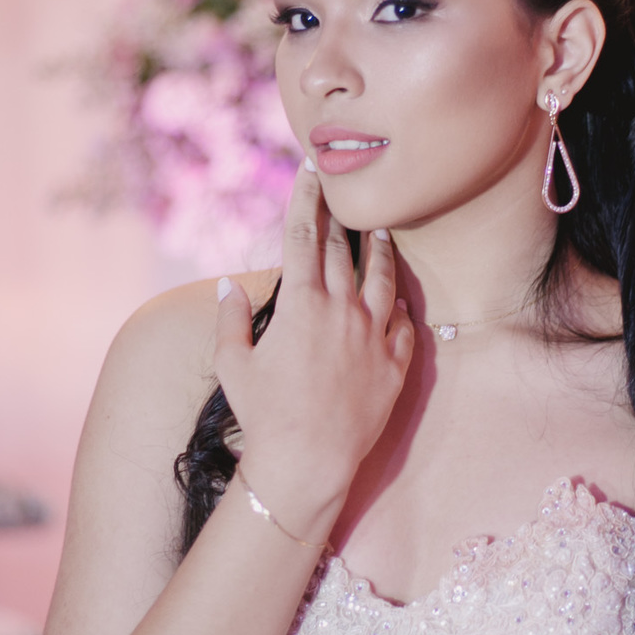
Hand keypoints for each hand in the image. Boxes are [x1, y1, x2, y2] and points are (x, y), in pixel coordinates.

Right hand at [213, 164, 413, 538]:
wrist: (308, 463)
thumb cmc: (263, 416)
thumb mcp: (233, 365)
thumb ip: (232, 319)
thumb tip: (229, 284)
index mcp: (301, 304)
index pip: (304, 235)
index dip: (306, 198)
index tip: (310, 172)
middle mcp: (343, 311)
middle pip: (343, 251)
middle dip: (341, 216)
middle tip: (341, 191)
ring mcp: (374, 336)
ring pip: (384, 280)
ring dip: (380, 251)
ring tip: (380, 233)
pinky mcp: (396, 365)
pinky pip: (405, 324)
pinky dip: (402, 306)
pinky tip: (401, 298)